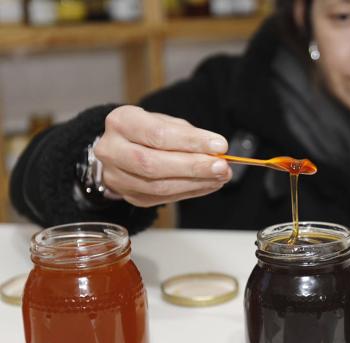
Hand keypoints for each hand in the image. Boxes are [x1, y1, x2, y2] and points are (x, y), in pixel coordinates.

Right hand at [94, 105, 231, 206]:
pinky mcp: (130, 196)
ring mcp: (118, 177)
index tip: (219, 145)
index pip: (158, 134)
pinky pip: (163, 198)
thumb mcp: (165, 121)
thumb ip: (188, 134)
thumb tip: (216, 150)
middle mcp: (112, 150)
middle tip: (221, 166)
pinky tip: (208, 184)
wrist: (122, 149)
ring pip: (158, 186)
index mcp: (121, 122)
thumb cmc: (147, 132)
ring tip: (220, 176)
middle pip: (154, 164)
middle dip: (193, 167)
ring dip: (195, 182)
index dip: (191, 142)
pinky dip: (191, 191)